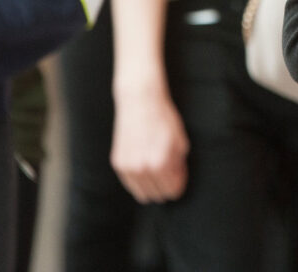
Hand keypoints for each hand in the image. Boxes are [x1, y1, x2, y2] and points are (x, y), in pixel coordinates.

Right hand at [111, 86, 189, 203]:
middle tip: (169, 171)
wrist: (140, 100)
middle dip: (166, 186)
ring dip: (152, 186)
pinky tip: (144, 165)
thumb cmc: (163, 118)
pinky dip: (139, 180)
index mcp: (161, 163)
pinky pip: (130, 185)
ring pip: (143, 195)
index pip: (173, 190)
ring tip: (157, 168)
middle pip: (158, 195)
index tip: (179, 174)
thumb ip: (180, 165)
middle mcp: (142, 168)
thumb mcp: (180, 140)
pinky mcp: (117, 163)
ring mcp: (127, 167)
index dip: (179, 184)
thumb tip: (177, 182)